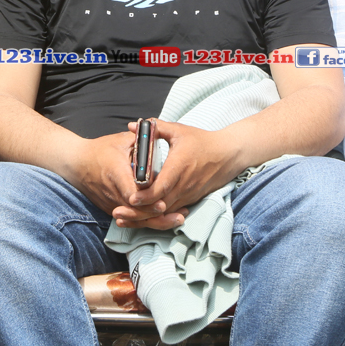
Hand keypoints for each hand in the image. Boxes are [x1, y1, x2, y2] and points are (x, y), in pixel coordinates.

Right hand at [64, 133, 179, 229]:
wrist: (77, 164)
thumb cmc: (101, 150)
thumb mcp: (121, 141)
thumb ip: (142, 141)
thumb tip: (162, 135)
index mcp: (116, 173)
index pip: (132, 193)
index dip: (147, 200)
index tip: (163, 203)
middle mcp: (113, 192)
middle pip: (137, 211)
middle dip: (158, 216)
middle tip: (180, 216)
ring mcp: (111, 203)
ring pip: (135, 218)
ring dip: (156, 221)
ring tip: (177, 220)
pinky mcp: (111, 209)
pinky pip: (131, 218)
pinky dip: (147, 220)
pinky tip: (164, 219)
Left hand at [123, 121, 241, 221]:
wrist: (228, 155)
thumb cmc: (202, 141)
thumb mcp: (179, 131)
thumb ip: (155, 128)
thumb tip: (133, 126)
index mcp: (179, 167)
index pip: (161, 187)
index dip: (145, 195)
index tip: (130, 198)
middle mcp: (184, 185)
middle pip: (159, 205)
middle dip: (138, 211)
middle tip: (117, 213)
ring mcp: (188, 195)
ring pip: (164, 213)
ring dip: (145, 218)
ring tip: (123, 219)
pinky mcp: (190, 200)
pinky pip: (171, 212)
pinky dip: (156, 217)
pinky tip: (141, 218)